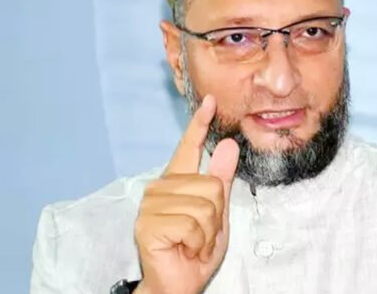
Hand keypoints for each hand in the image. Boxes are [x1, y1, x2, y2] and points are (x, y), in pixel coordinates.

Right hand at [134, 95, 239, 293]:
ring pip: (204, 205)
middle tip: (201, 234)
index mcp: (177, 181)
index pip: (189, 147)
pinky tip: (186, 249)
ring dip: (208, 232)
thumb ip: (221, 179)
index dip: (200, 123)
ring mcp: (151, 205)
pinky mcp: (148, 224)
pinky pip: (192, 224)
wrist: (180, 283)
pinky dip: (198, 242)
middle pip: (211, 185)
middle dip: (216, 216)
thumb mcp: (218, 212)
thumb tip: (229, 144)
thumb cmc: (196, 248)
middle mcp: (160, 188)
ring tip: (193, 243)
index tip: (210, 101)